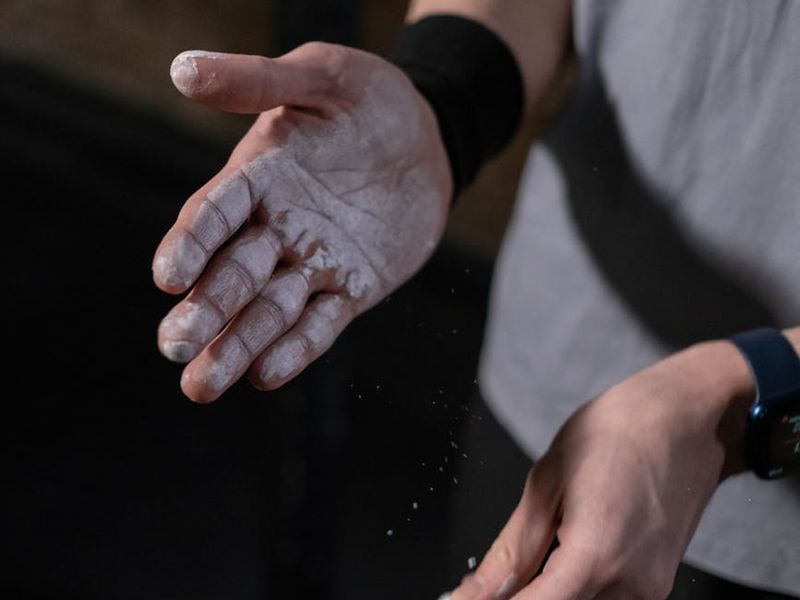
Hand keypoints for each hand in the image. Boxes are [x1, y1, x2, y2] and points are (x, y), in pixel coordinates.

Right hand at [153, 44, 450, 401]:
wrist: (425, 134)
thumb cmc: (367, 98)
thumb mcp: (319, 76)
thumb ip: (258, 80)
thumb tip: (184, 69)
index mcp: (259, 177)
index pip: (214, 213)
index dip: (190, 243)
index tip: (168, 277)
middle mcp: (277, 227)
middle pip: (232, 274)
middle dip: (205, 311)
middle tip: (175, 349)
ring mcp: (314, 262)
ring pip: (269, 311)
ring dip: (237, 346)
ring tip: (202, 386)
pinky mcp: (352, 287)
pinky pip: (322, 324)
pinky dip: (297, 349)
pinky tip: (266, 376)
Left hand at [448, 341, 753, 599]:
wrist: (685, 418)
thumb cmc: (618, 432)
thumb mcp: (546, 481)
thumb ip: (511, 551)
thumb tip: (476, 592)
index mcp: (595, 555)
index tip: (468, 599)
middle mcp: (630, 585)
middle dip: (522, 596)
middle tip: (497, 575)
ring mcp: (649, 589)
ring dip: (550, 591)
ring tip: (538, 551)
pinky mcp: (657, 584)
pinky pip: (607, 598)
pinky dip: (577, 587)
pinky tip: (564, 555)